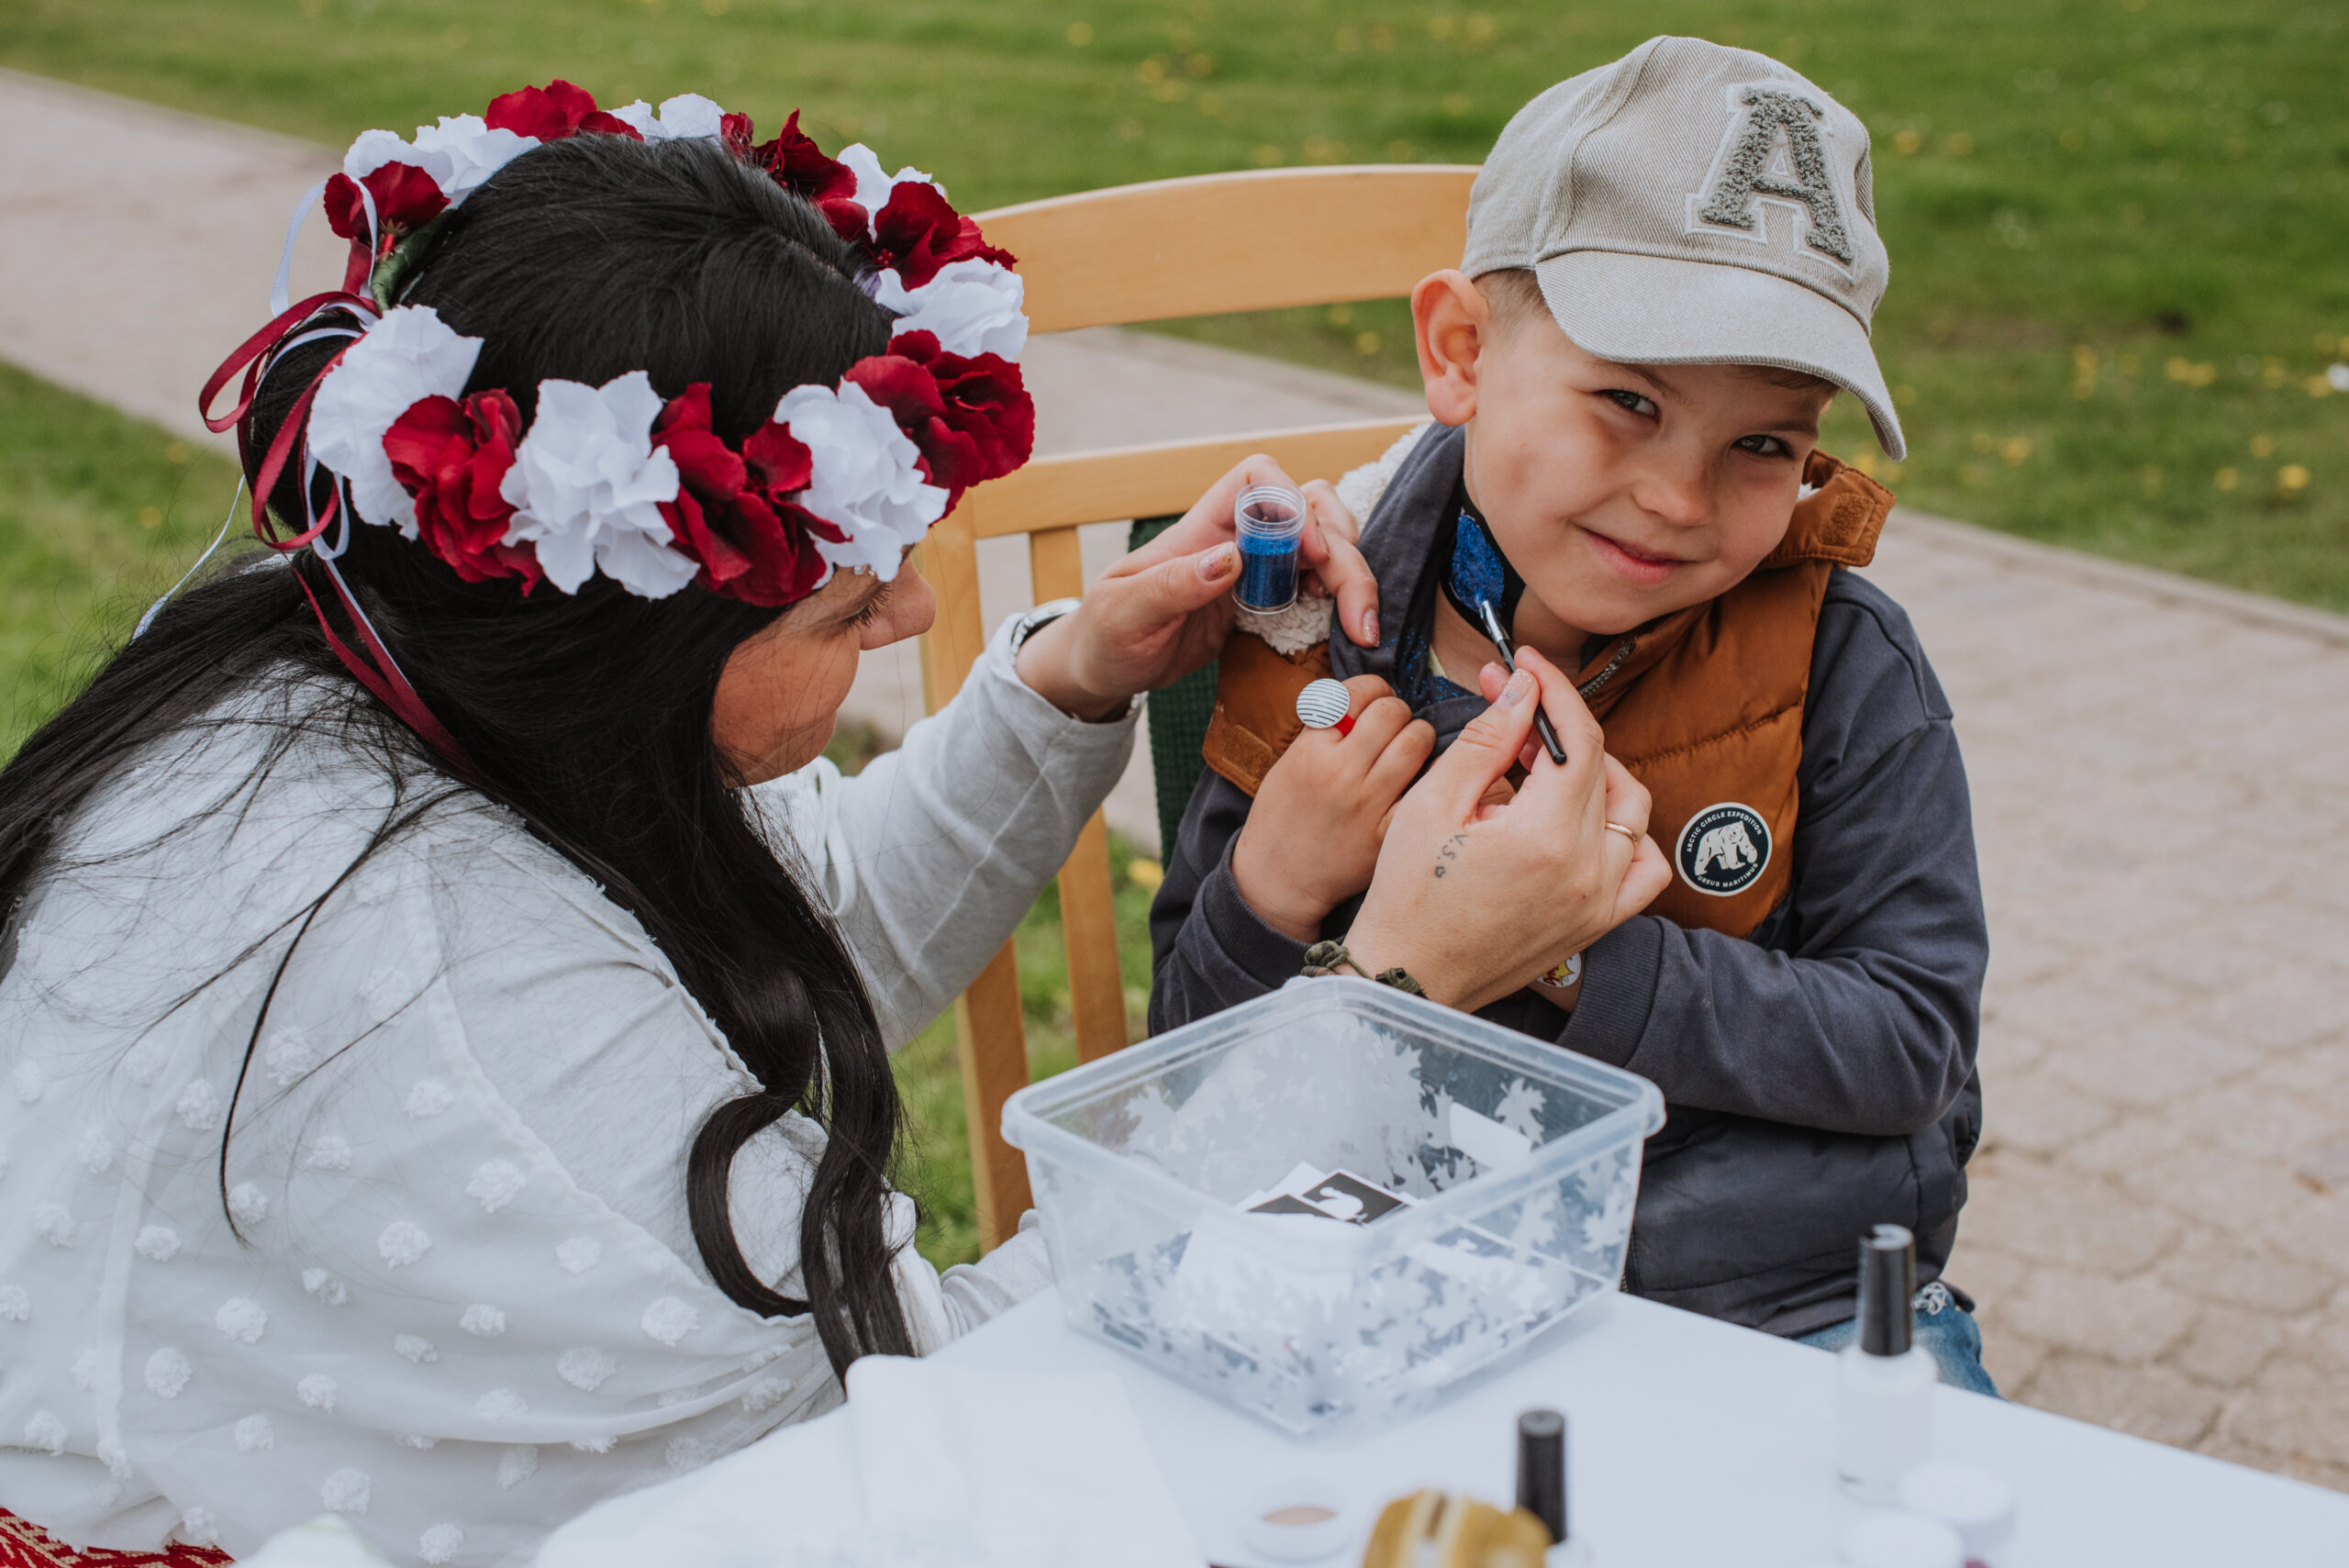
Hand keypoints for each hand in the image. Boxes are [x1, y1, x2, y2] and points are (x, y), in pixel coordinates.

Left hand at [1014, 455, 1378, 717]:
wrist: (1107, 670)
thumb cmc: (1106, 633)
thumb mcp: (1124, 611)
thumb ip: (1172, 585)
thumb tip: (1230, 559)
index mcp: (1202, 527)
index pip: (1257, 477)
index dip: (1290, 501)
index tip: (1307, 554)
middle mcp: (1237, 540)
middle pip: (1310, 511)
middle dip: (1343, 550)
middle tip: (1357, 611)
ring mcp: (1258, 571)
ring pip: (1325, 546)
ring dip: (1353, 577)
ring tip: (1362, 627)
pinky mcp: (1269, 604)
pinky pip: (1319, 587)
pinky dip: (1341, 602)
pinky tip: (1347, 633)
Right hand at [1231, 675, 1434, 941]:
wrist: (1278, 878)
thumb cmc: (1284, 816)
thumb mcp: (1290, 762)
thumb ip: (1326, 730)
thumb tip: (1367, 697)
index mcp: (1311, 749)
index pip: (1358, 692)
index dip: (1374, 691)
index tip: (1373, 703)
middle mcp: (1339, 772)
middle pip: (1392, 712)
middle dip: (1398, 714)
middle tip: (1394, 729)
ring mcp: (1366, 804)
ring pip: (1416, 742)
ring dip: (1418, 739)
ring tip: (1408, 752)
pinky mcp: (1387, 833)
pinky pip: (1425, 789)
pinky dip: (1430, 778)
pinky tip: (1421, 781)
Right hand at [1342, 649, 1673, 1011]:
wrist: (1408, 976)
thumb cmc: (1407, 895)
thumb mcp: (1432, 805)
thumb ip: (1487, 740)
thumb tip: (1523, 689)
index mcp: (1546, 837)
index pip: (1578, 739)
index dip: (1554, 690)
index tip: (1526, 664)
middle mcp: (1587, 870)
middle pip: (1601, 767)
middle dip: (1557, 725)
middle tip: (1511, 710)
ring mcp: (1600, 900)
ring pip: (1633, 811)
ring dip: (1600, 773)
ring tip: (1546, 765)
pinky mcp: (1598, 922)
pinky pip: (1644, 868)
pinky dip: (1629, 836)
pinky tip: (1587, 821)